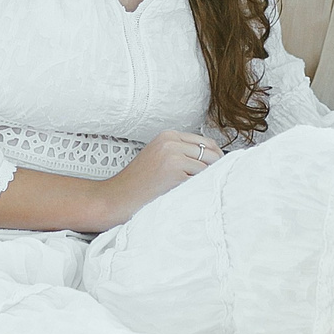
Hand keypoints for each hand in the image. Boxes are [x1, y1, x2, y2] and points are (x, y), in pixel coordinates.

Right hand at [93, 129, 221, 229]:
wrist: (117, 198)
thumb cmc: (138, 184)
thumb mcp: (159, 158)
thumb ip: (182, 153)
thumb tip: (215, 160)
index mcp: (168, 135)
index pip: (206, 142)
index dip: (214, 158)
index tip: (216, 170)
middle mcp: (171, 141)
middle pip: (211, 153)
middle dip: (215, 169)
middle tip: (210, 184)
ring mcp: (174, 156)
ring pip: (208, 168)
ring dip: (206, 181)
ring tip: (193, 191)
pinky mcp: (175, 172)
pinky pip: (200, 180)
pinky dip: (199, 189)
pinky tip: (186, 196)